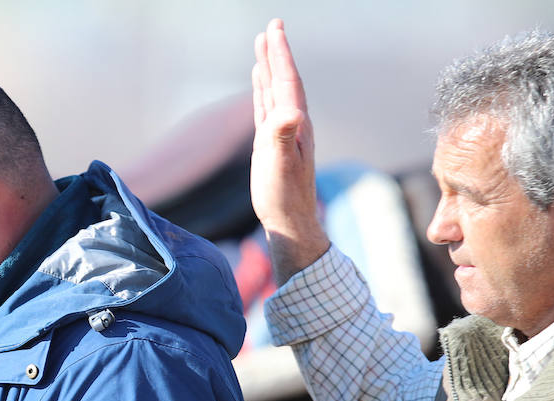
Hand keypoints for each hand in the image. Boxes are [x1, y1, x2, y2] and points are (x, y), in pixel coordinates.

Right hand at [250, 19, 330, 283]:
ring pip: (274, 91)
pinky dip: (263, 90)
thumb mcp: (281, 165)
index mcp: (295, 124)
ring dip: (269, 67)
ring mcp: (282, 133)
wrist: (290, 222)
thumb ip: (283, 136)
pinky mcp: (271, 143)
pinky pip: (266, 107)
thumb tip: (289, 112)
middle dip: (277, 52)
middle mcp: (291, 124)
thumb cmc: (284, 197)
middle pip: (283, 79)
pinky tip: (259, 81)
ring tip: (263, 45)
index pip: (287, 81)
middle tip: (273, 25)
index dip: (280, 54)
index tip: (274, 28)